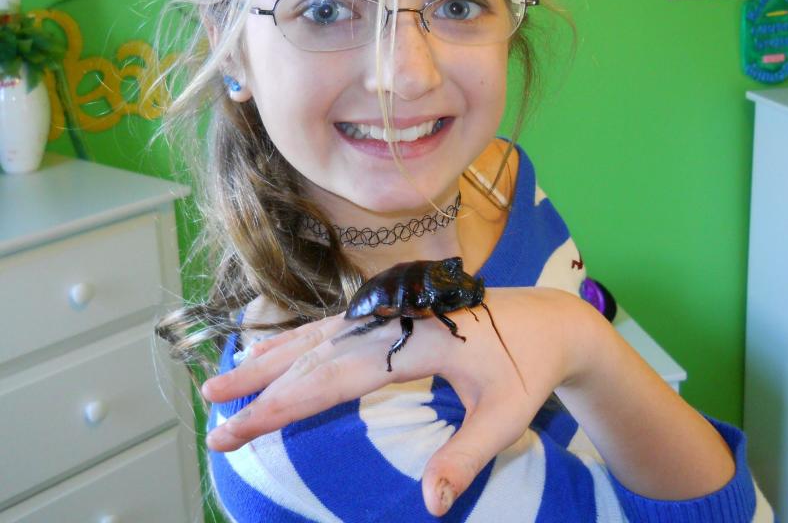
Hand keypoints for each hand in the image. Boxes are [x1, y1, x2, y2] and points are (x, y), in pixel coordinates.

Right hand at [202, 287, 595, 515]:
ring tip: (220, 382)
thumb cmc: (527, 366)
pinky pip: (332, 327)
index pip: (333, 379)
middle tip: (213, 420)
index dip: (281, 406)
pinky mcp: (390, 312)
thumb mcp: (507, 415)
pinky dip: (295, 343)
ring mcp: (388, 311)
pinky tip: (268, 355)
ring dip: (268, 362)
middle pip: (314, 358)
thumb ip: (466, 456)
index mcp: (414, 340)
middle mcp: (391, 318)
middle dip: (261, 392)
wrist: (548, 319)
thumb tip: (430, 505)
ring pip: (315, 337)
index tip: (237, 430)